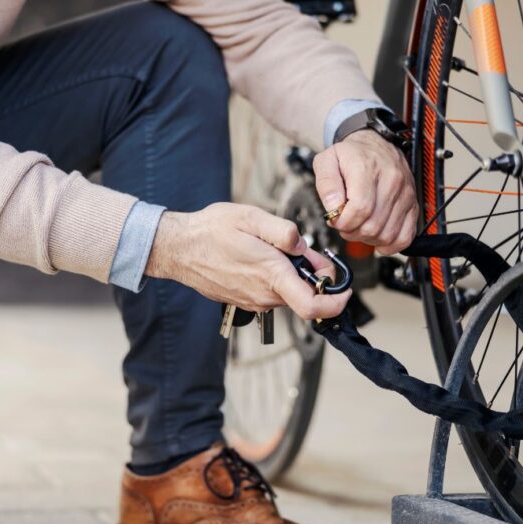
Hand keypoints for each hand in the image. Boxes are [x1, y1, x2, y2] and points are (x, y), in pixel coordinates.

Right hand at [145, 204, 350, 319]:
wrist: (178, 248)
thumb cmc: (211, 231)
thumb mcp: (252, 217)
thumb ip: (284, 232)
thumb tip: (304, 246)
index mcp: (271, 275)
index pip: (314, 306)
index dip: (336, 302)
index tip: (344, 290)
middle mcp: (264, 295)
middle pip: (303, 294)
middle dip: (309, 274)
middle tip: (295, 249)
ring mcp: (253, 301)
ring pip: (287, 293)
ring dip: (288, 275)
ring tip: (268, 249)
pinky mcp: (244, 301)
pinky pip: (270, 293)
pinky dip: (273, 279)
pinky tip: (255, 258)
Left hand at [313, 130, 418, 254]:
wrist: (376, 144)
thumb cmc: (351, 155)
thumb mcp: (327, 161)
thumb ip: (326, 185)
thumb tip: (333, 209)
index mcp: (368, 169)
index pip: (359, 209)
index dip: (343, 223)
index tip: (336, 219)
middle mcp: (391, 181)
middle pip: (372, 226)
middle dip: (352, 232)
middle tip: (345, 223)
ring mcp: (405, 194)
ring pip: (387, 235)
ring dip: (368, 238)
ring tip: (359, 226)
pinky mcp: (413, 205)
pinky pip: (405, 237)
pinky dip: (390, 245)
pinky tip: (377, 237)